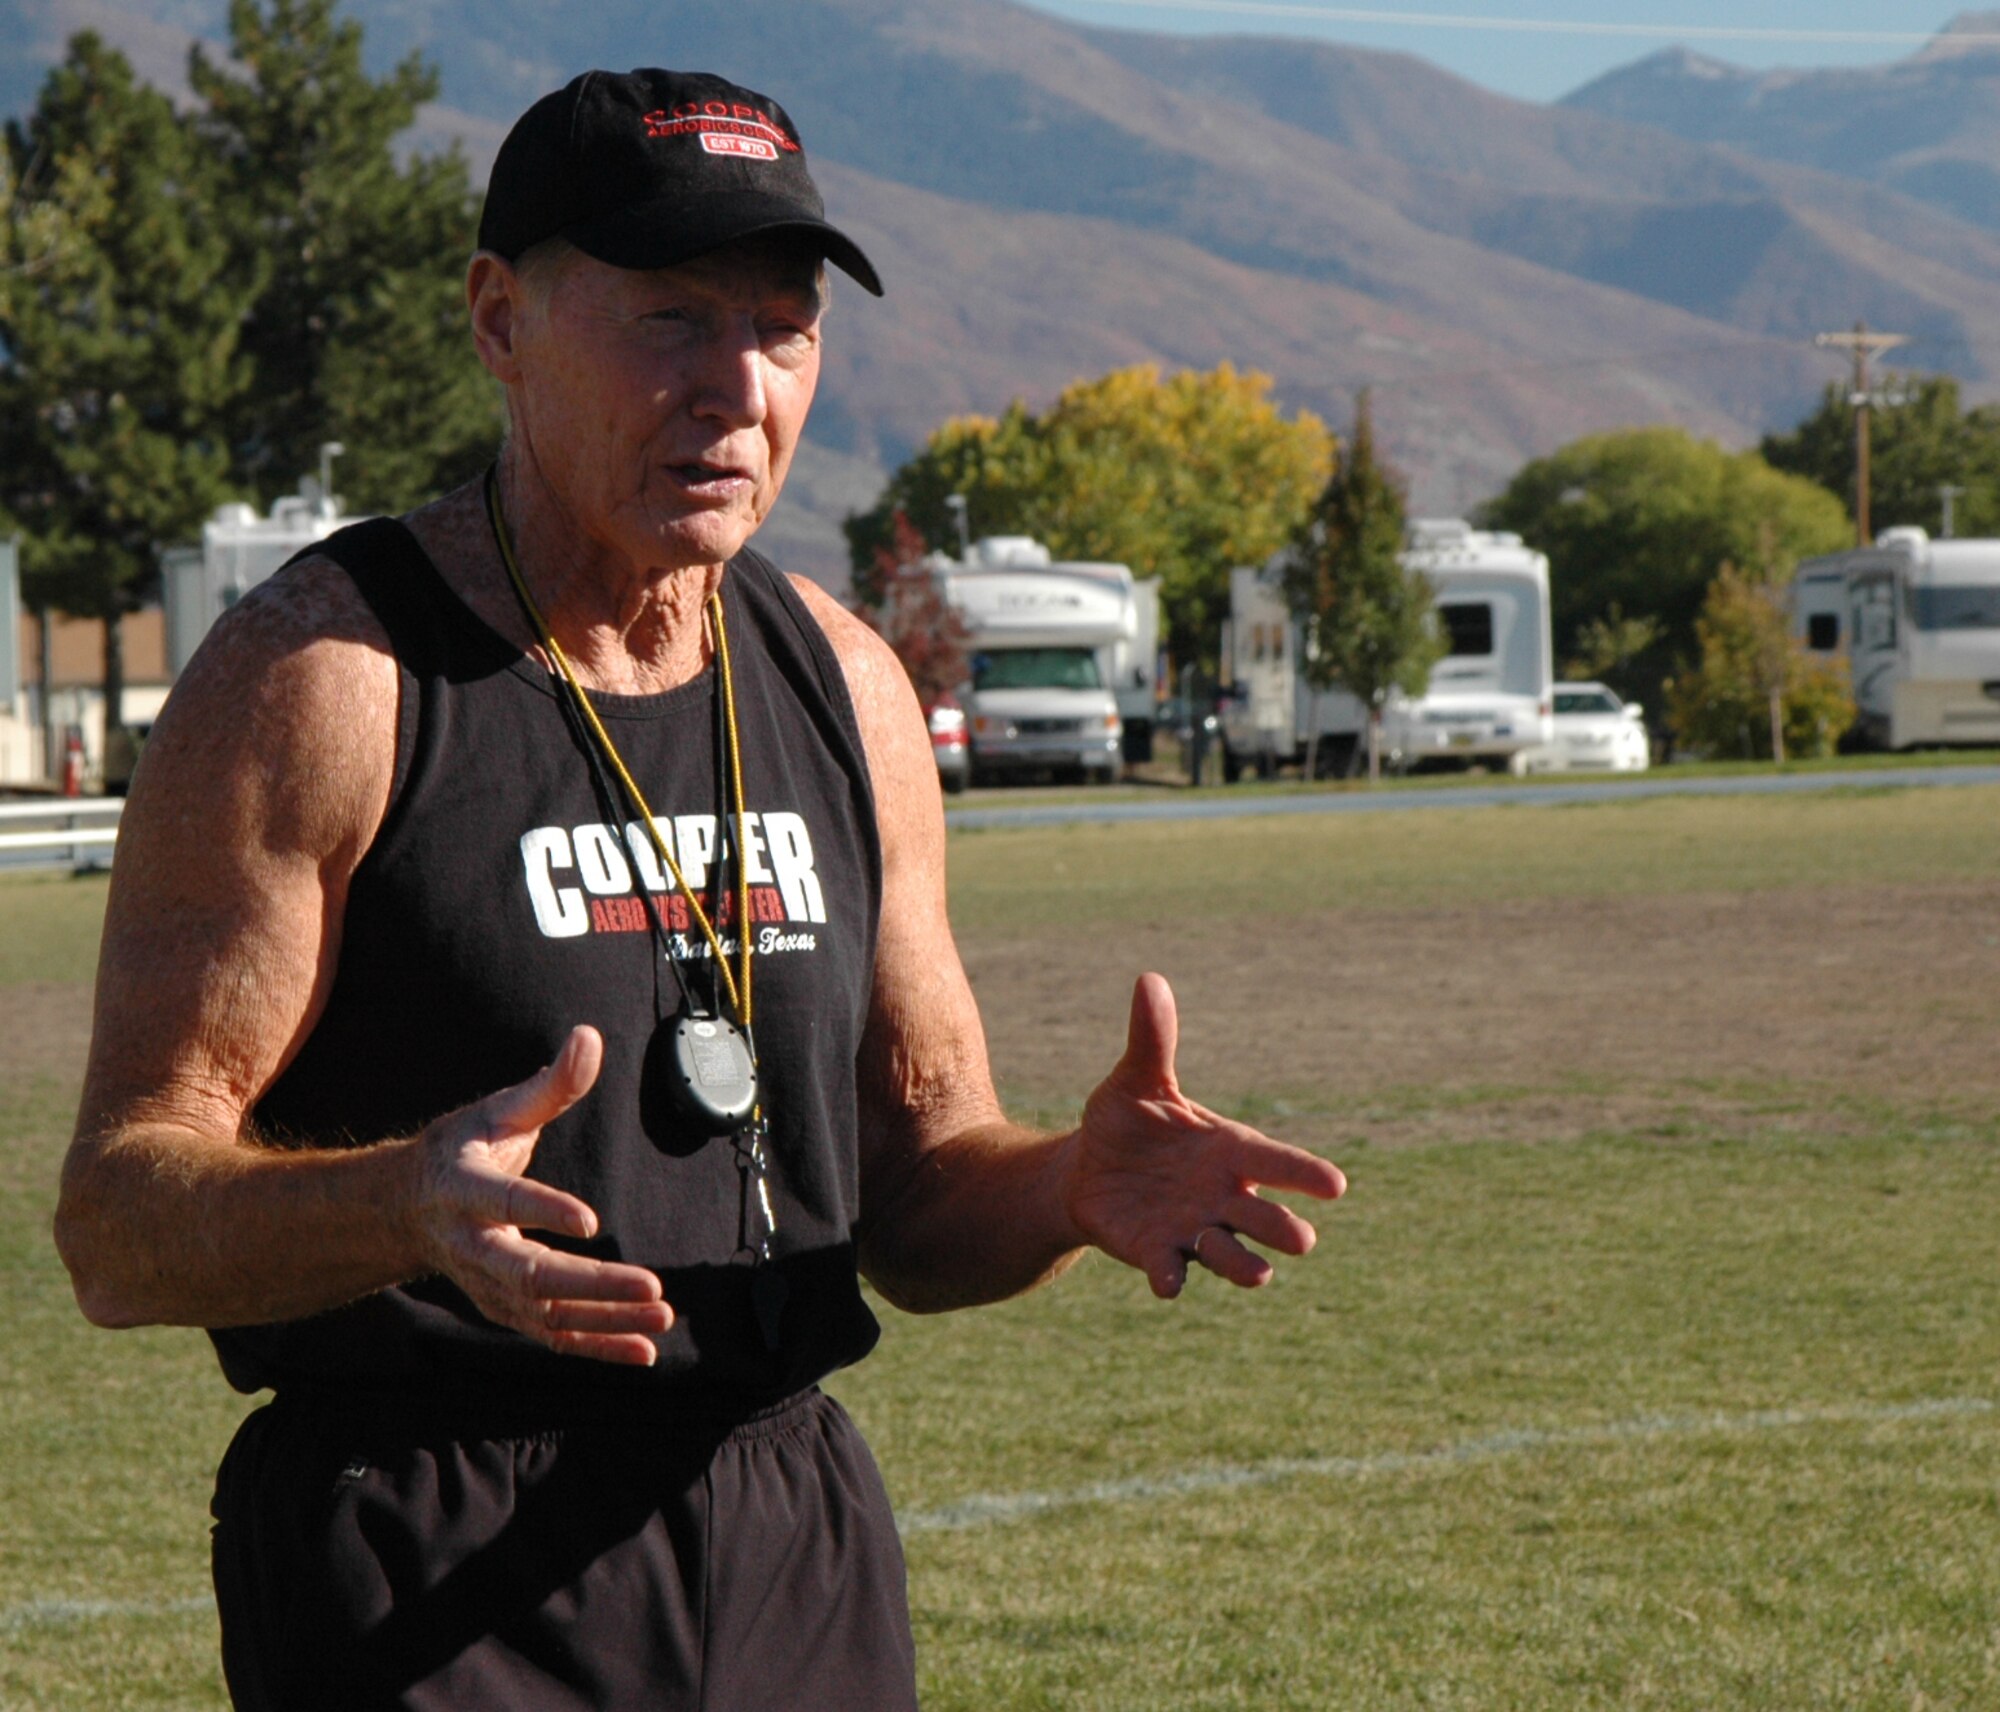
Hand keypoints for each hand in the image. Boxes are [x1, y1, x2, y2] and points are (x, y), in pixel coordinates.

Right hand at [409, 1025, 670, 1364]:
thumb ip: (550, 1084)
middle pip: (528, 1274)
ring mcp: (488, 1286)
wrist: (408, 1209)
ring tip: (663, 1315)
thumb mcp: (498, 1110)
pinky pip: (554, 1336)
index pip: (504, 1203)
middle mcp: (472, 1247)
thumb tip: (589, 1036)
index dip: (542, 1211)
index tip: (589, 1220)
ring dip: (606, 1320)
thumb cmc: (463, 1148)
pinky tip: (645, 1353)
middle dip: (591, 1284)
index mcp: (464, 1190)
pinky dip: (598, 1347)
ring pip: (547, 1313)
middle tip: (650, 1286)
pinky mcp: (507, 1310)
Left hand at [1063, 974, 1345, 1299]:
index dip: (1305, 1172)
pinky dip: (1172, 1278)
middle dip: (1282, 1227)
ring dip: (1241, 1262)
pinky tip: (1168, 1283)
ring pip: (1231, 1253)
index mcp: (1229, 1150)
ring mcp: (1193, 1229)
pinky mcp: (1156, 1253)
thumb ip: (1152, 1039)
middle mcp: (1222, 1195)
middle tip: (1301, 1238)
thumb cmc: (1130, 1121)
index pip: (1277, 1161)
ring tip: (1258, 1272)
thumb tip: (1149, 980)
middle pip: (1265, 1216)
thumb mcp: (1138, 1079)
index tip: (1336, 1185)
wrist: (1088, 1168)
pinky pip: (1171, 1270)